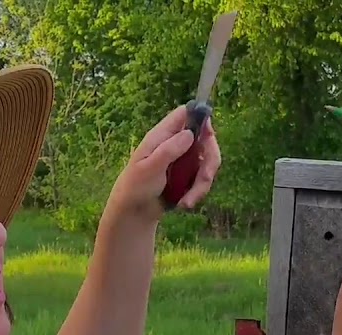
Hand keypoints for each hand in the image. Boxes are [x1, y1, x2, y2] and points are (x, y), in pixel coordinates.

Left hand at [107, 105, 221, 221]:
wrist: (132, 213)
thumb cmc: (135, 187)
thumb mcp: (150, 168)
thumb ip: (169, 149)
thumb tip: (190, 133)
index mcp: (162, 135)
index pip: (185, 114)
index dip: (201, 119)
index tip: (208, 136)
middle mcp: (174, 144)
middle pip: (204, 141)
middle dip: (209, 160)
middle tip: (205, 178)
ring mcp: (181, 161)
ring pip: (205, 163)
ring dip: (202, 184)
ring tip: (188, 201)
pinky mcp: (186, 177)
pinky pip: (201, 179)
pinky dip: (197, 192)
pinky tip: (185, 203)